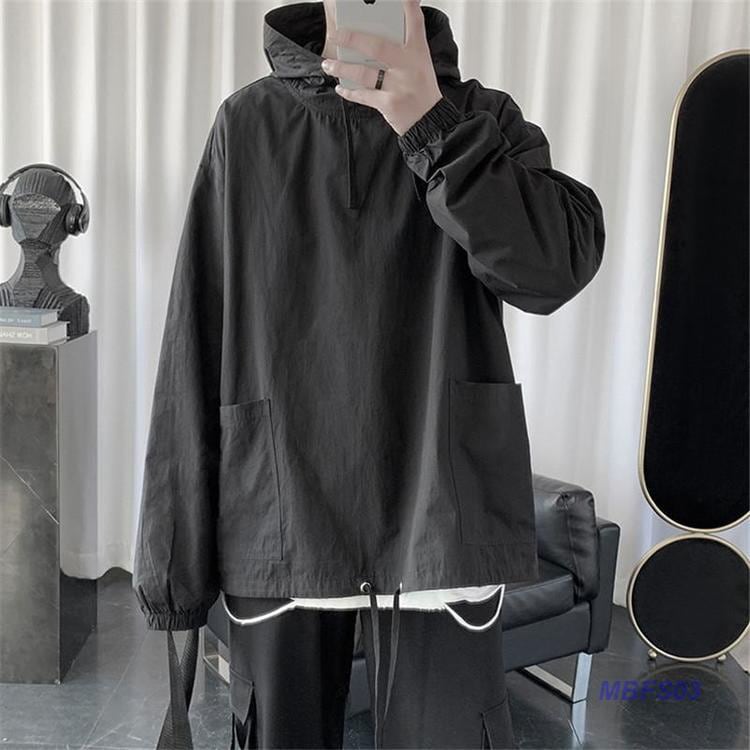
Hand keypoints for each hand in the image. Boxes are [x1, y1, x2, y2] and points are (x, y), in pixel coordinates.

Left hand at [321, 0, 442, 135]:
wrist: (430, 121)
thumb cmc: (421, 90)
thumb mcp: (419, 63)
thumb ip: (402, 47)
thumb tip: (373, 37)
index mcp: (418, 51)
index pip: (415, 21)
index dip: (408, 5)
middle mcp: (409, 66)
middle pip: (377, 46)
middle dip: (351, 39)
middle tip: (335, 35)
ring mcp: (399, 86)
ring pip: (364, 72)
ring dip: (342, 68)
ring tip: (328, 65)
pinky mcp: (390, 104)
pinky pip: (363, 95)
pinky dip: (349, 91)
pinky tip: (340, 86)